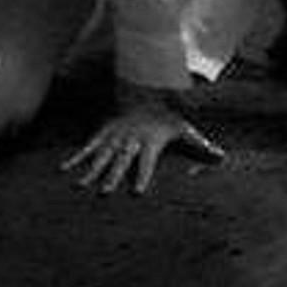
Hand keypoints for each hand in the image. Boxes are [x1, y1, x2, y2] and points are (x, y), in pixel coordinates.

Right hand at [60, 85, 223, 194]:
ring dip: (91, 171)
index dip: (142, 176)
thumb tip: (222, 157)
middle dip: (112, 176)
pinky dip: (76, 157)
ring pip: (102, 155)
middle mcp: (130, 140)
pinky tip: (64, 170)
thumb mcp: (186, 128)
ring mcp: (115, 137)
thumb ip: (201, 145)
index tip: (137, 193)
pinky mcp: (103, 133)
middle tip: (104, 193)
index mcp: (149, 142)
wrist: (146, 93)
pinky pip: (88, 146)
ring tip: (80, 187)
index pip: (146, 162)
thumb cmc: (167, 118)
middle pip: (120, 160)